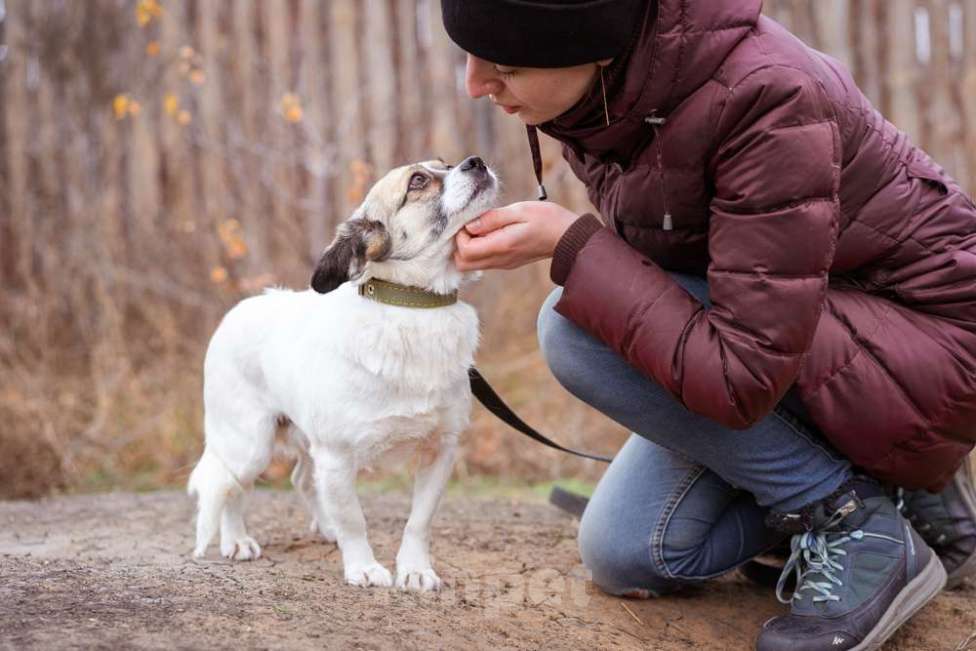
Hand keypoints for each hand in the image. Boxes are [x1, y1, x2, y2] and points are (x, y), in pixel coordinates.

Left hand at [454, 201, 579, 270]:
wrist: (568, 237)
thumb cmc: (547, 219)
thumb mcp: (520, 211)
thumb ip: (492, 218)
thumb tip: (469, 225)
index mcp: (502, 246)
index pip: (465, 251)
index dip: (461, 236)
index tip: (471, 221)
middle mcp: (500, 260)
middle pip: (464, 264)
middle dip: (460, 245)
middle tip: (471, 225)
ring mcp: (503, 264)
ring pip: (472, 265)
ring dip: (469, 247)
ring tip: (482, 227)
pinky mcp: (507, 262)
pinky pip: (484, 261)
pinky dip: (479, 249)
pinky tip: (490, 233)